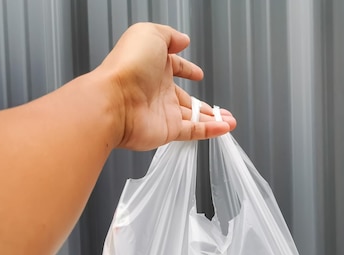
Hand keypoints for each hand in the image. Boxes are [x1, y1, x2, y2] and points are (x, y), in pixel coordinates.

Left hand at [93, 22, 236, 150]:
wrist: (114, 100)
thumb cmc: (126, 67)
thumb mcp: (149, 34)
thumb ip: (169, 36)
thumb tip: (182, 39)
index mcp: (154, 67)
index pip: (174, 68)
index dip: (187, 69)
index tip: (197, 73)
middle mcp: (158, 91)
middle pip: (186, 99)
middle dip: (204, 105)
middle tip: (220, 109)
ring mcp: (163, 112)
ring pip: (194, 118)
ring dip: (213, 120)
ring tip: (229, 121)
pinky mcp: (168, 130)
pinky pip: (194, 131)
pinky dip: (211, 131)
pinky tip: (224, 128)